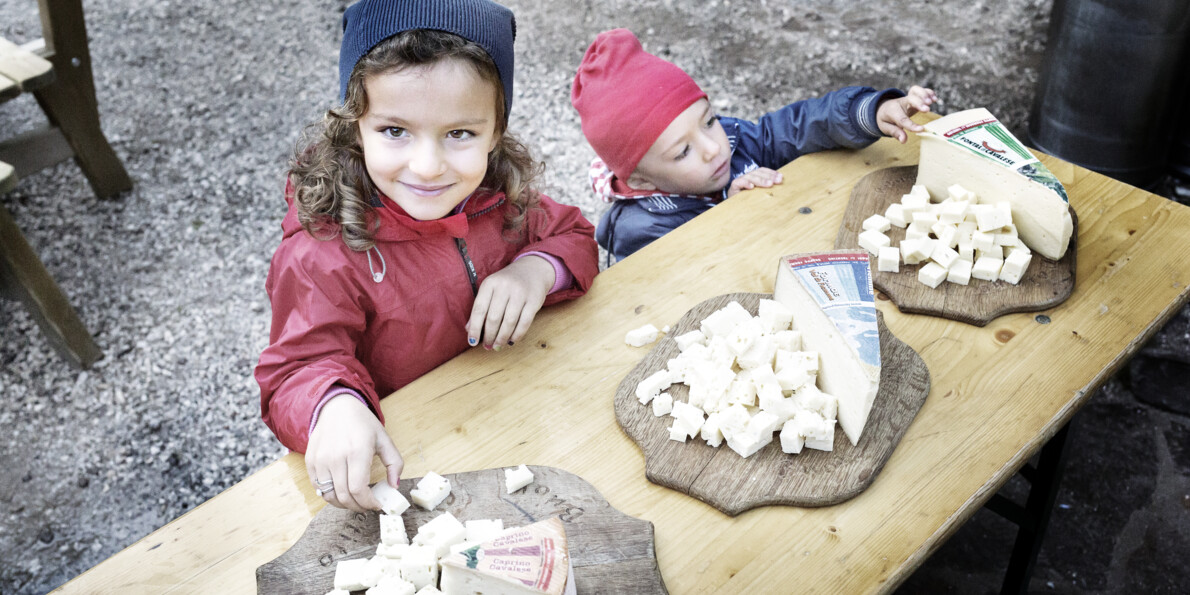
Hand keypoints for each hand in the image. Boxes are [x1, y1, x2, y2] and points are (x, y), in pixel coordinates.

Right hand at [305, 395, 402, 511]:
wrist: (336, 406)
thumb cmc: (362, 423)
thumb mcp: (384, 439)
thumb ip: (394, 463)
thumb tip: (394, 486)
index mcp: (357, 451)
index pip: (359, 489)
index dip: (369, 503)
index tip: (377, 505)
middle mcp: (335, 457)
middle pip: (344, 496)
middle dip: (358, 507)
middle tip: (367, 506)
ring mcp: (320, 460)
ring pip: (329, 496)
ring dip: (343, 504)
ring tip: (355, 501)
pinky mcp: (310, 461)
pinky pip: (318, 487)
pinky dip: (330, 495)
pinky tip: (341, 492)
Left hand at [466, 255, 553, 349]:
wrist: (533, 270)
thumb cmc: (507, 284)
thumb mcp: (491, 289)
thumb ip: (480, 307)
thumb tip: (469, 329)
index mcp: (490, 283)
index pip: (479, 309)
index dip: (474, 328)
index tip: (472, 342)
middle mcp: (504, 287)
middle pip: (493, 318)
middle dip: (489, 336)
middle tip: (487, 346)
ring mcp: (520, 293)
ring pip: (509, 322)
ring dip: (501, 338)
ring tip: (497, 346)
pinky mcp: (534, 301)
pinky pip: (524, 323)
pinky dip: (517, 335)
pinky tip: (511, 341)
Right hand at [727, 167, 783, 197]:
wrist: (733, 207)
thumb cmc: (748, 201)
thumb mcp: (759, 194)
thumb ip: (766, 190)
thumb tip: (780, 185)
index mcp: (754, 177)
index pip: (762, 171)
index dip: (772, 172)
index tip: (781, 177)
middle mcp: (747, 177)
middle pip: (758, 173)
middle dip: (769, 176)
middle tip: (778, 181)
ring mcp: (740, 181)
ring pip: (750, 177)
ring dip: (761, 180)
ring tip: (769, 184)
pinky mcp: (734, 186)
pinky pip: (739, 183)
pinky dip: (745, 183)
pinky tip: (751, 187)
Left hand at [876, 85, 937, 142]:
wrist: (883, 108)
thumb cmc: (886, 120)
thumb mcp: (885, 127)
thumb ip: (895, 132)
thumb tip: (904, 140)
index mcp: (892, 112)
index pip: (902, 119)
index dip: (911, 125)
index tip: (921, 129)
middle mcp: (901, 103)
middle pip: (910, 100)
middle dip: (919, 103)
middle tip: (927, 110)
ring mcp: (908, 98)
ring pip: (915, 91)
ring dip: (924, 95)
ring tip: (932, 101)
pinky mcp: (914, 96)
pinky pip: (920, 90)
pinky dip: (928, 92)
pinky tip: (934, 99)